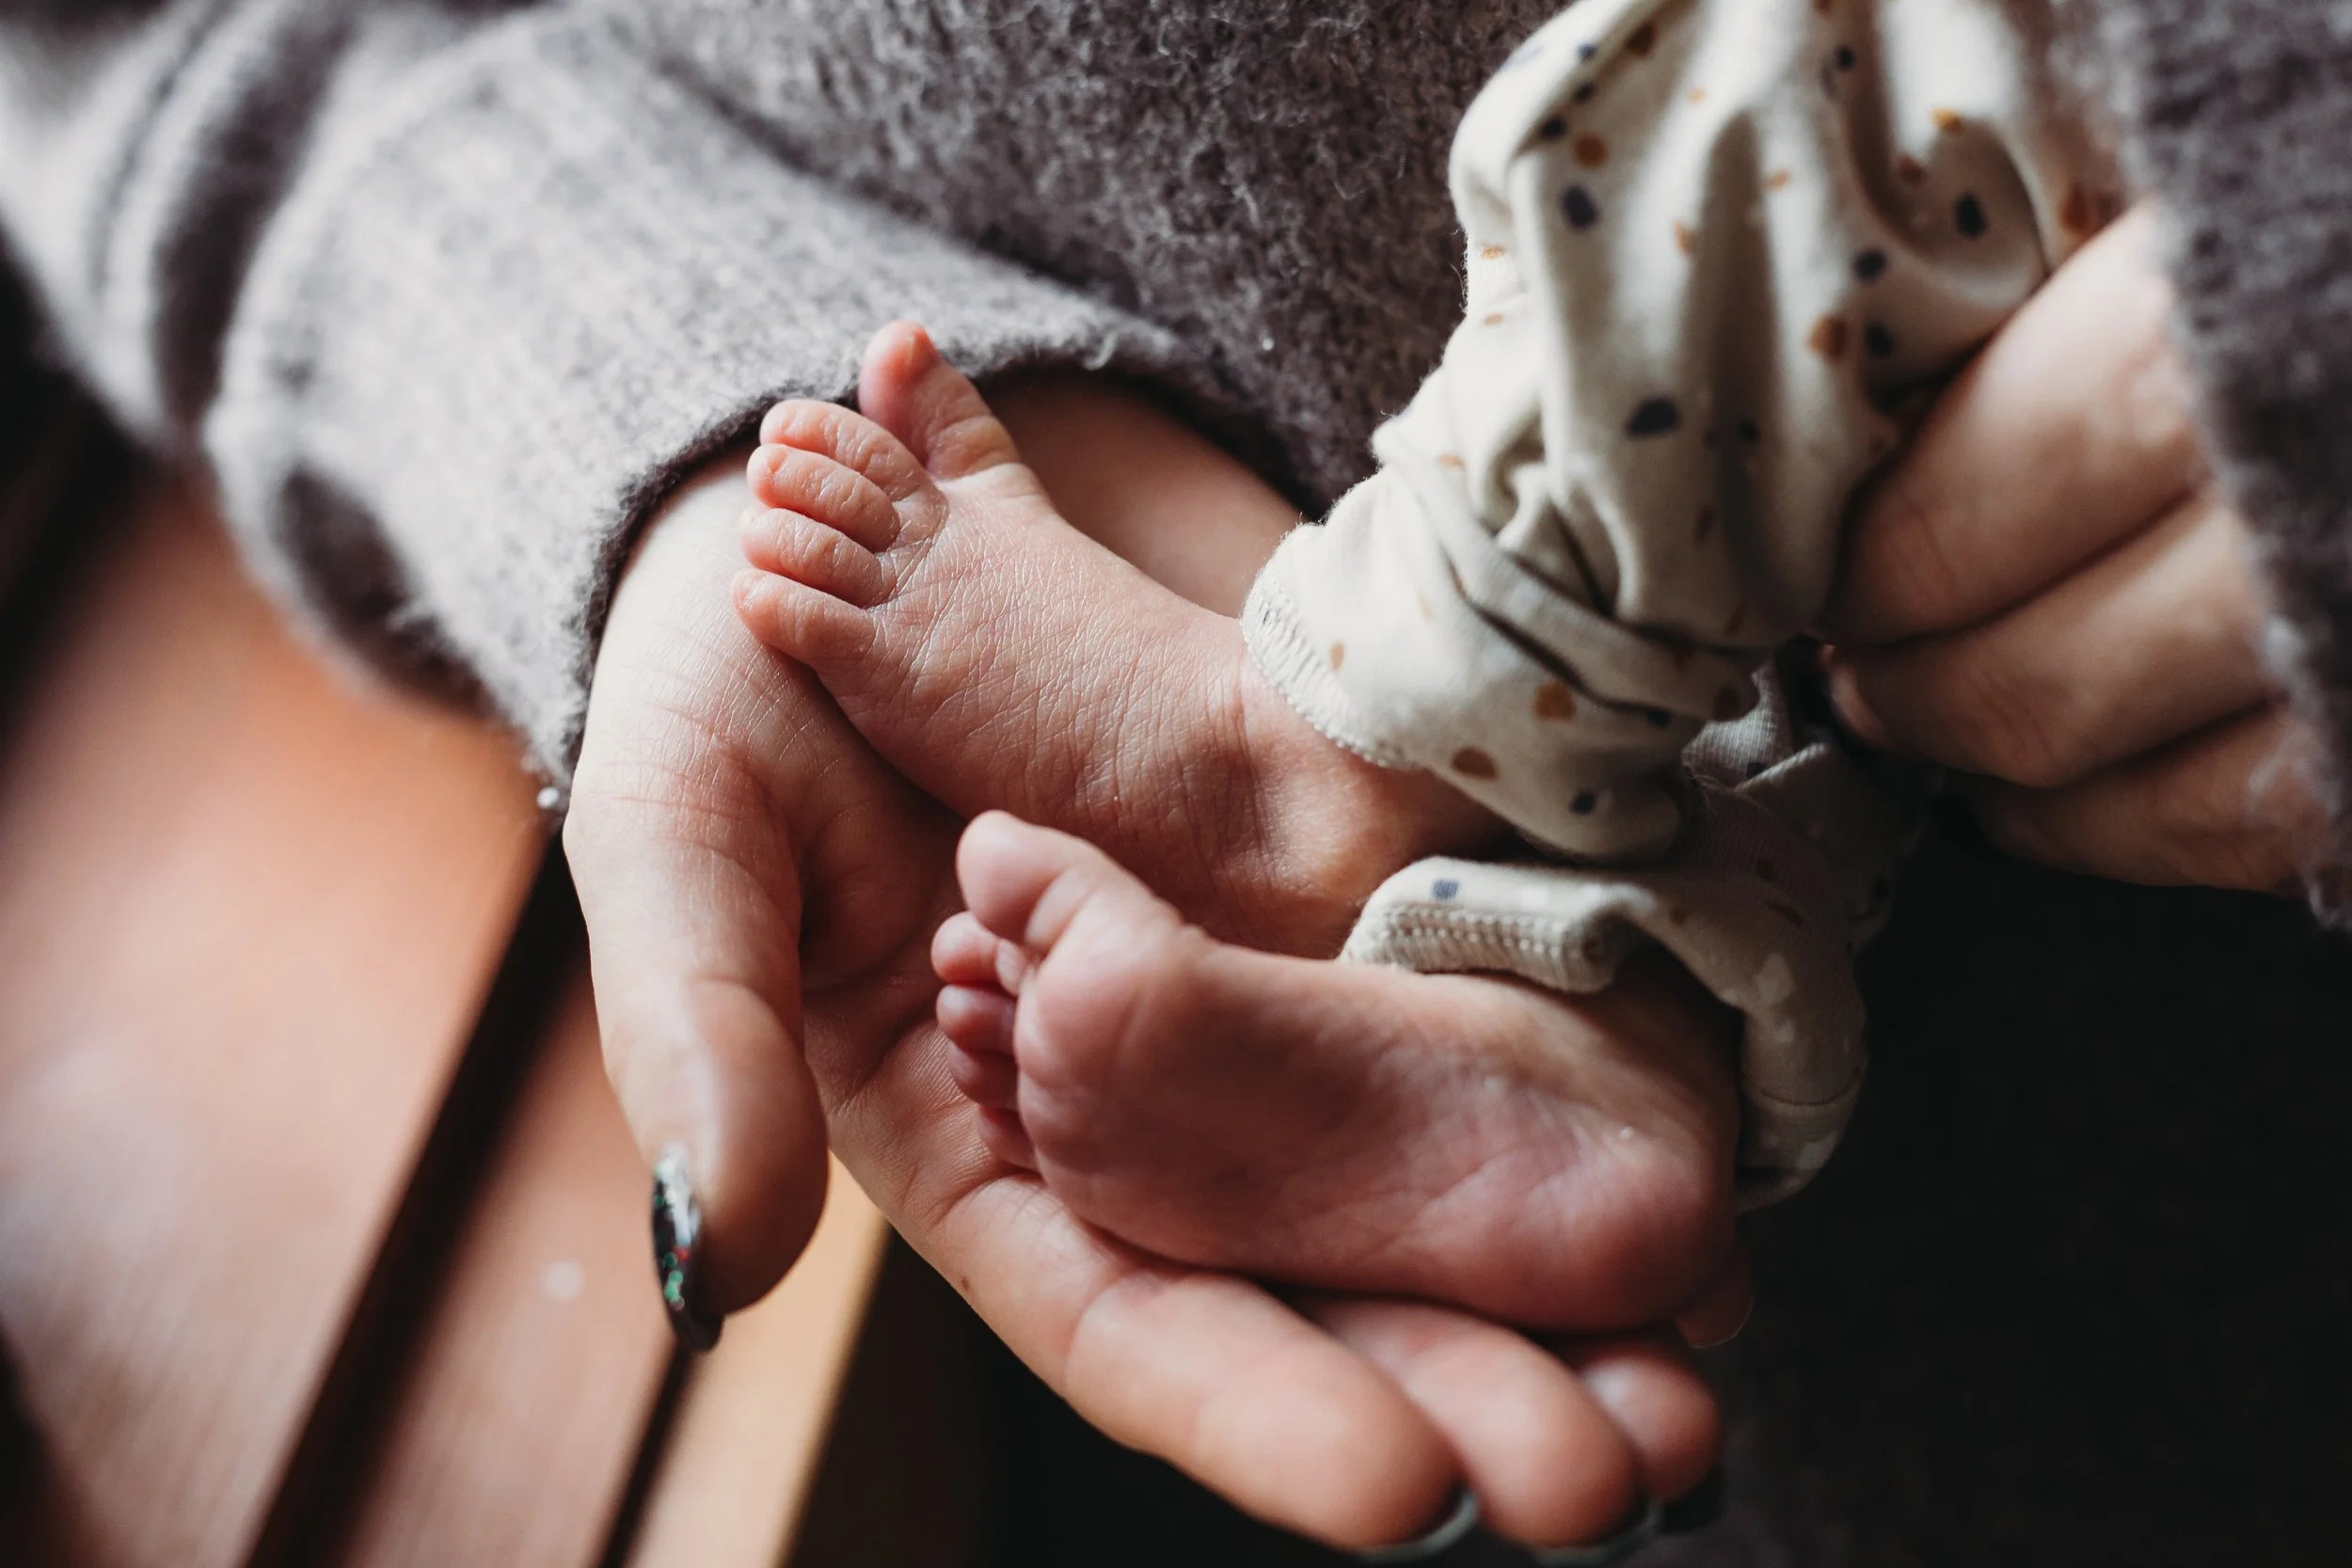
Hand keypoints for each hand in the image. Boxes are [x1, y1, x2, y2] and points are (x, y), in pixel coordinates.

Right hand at [562, 389, 1723, 1551]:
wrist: (845, 521)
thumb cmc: (733, 693)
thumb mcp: (685, 847)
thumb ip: (706, 1045)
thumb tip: (721, 1262)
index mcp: (980, 1154)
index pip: (1128, 1325)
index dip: (1263, 1410)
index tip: (1408, 1490)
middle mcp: (1136, 1126)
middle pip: (1312, 1298)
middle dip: (1469, 1392)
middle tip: (1630, 1466)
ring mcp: (1249, 1023)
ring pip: (1417, 1198)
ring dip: (1561, 1294)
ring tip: (1699, 1377)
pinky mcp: (1333, 914)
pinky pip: (1463, 1031)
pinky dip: (1575, 1114)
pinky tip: (1699, 1186)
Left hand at [1825, 205, 2334, 893]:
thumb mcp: (2233, 98)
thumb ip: (2088, 202)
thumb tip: (1879, 313)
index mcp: (2239, 327)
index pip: (1970, 504)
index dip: (1865, 559)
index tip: (1819, 559)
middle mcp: (2331, 504)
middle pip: (2030, 673)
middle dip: (1904, 686)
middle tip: (1850, 664)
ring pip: (2143, 794)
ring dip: (2003, 785)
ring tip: (1933, 740)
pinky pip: (2270, 832)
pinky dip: (2140, 839)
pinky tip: (2062, 806)